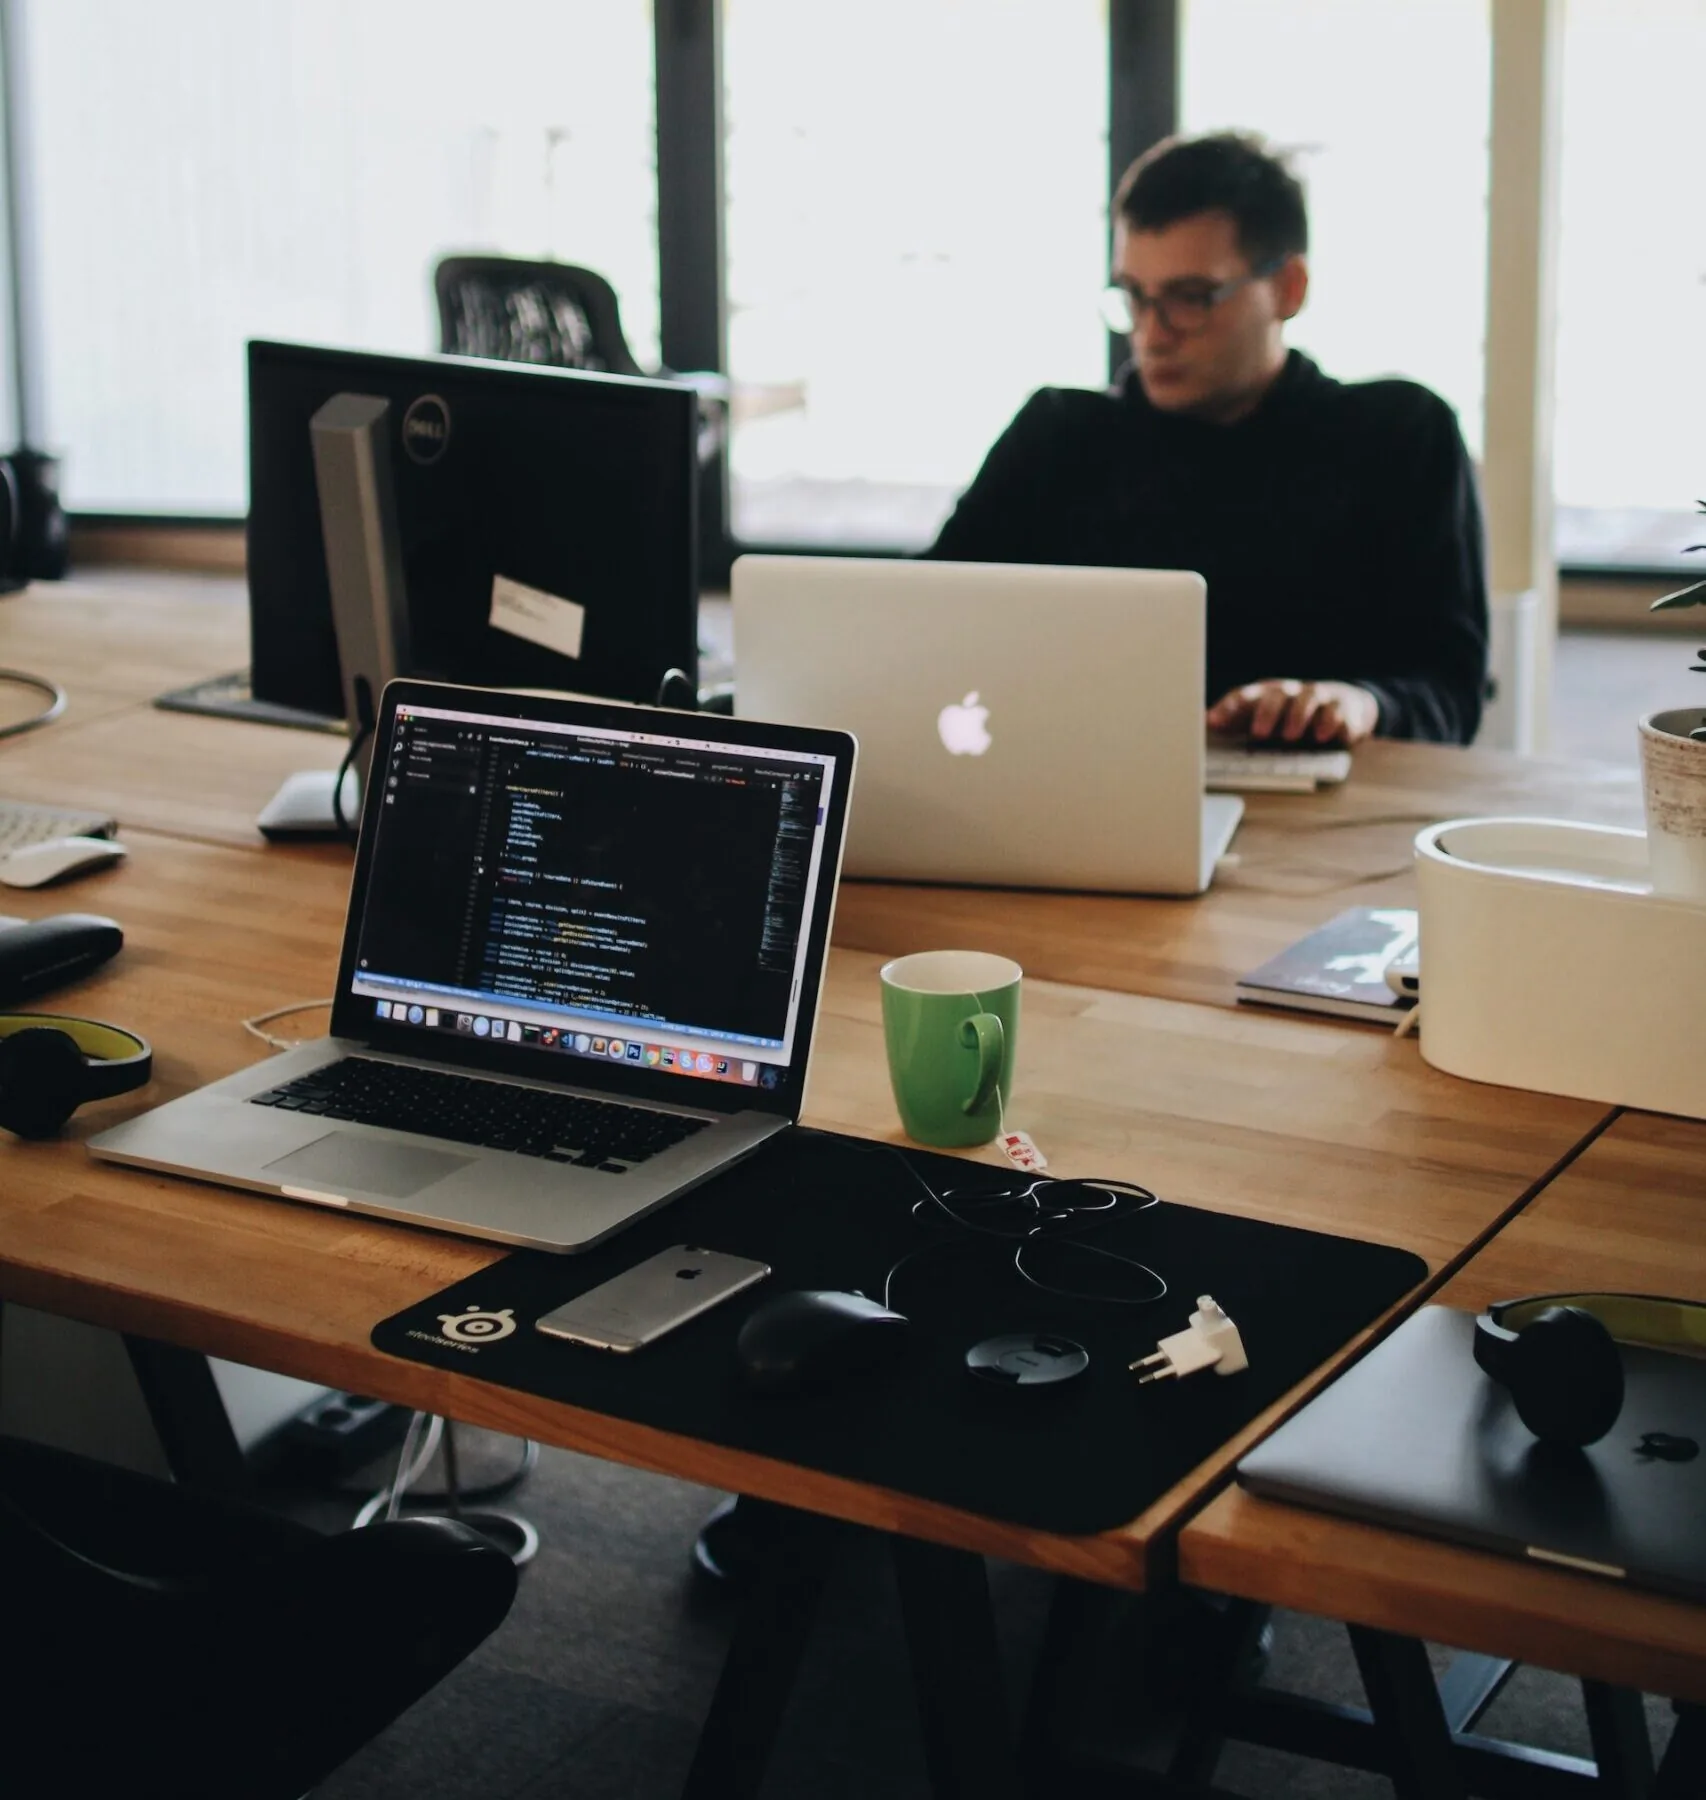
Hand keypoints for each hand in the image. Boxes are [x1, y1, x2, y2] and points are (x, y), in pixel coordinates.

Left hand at [1205, 679, 1379, 746]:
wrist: (1343, 704)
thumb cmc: (1291, 715)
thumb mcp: (1261, 717)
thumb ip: (1234, 721)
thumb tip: (1200, 723)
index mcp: (1266, 695)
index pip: (1244, 696)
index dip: (1227, 708)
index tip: (1212, 722)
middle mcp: (1291, 692)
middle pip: (1277, 694)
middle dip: (1266, 713)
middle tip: (1259, 733)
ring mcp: (1318, 697)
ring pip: (1309, 697)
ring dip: (1299, 716)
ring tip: (1291, 736)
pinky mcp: (1344, 707)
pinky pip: (1339, 711)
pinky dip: (1334, 722)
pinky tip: (1327, 736)